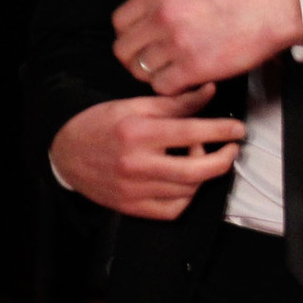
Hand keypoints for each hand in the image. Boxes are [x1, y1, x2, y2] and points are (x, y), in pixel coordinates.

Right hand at [50, 84, 244, 219]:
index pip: (192, 132)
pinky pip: (173, 209)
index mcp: (137, 132)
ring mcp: (134, 189)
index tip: (237, 130)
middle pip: (197, 170)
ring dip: (202, 174)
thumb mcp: (133, 106)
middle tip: (229, 149)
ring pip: (188, 190)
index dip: (223, 131)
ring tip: (197, 159)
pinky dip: (186, 197)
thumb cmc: (99, 124)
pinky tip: (183, 182)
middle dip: (223, 159)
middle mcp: (136, 163)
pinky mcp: (131, 207)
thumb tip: (209, 92)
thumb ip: (174, 103)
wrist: (64, 152)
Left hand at [112, 0, 302, 94]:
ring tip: (173, 71)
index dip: (129, 37)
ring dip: (155, 75)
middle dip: (136, 59)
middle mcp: (162, 17)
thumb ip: (160, 3)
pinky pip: (162, 86)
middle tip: (155, 63)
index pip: (119, 23)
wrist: (271, 9)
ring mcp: (176, 43)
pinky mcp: (193, 67)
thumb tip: (141, 23)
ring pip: (141, 71)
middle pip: (124, 50)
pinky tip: (187, 80)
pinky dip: (172, 88)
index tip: (141, 44)